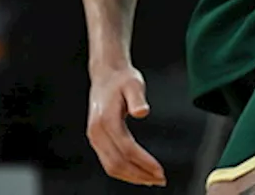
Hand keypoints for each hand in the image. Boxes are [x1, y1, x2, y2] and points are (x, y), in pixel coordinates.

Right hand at [87, 65, 166, 186]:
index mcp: (105, 120)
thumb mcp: (134, 84)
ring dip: (132, 177)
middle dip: (139, 174)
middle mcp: (96, 132)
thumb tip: (143, 112)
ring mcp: (94, 138)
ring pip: (111, 167)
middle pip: (117, 163)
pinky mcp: (97, 140)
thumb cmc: (122, 79)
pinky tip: (139, 173)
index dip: (144, 162)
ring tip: (151, 180)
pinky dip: (124, 172)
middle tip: (160, 179)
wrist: (106, 75)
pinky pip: (108, 162)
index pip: (126, 149)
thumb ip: (137, 98)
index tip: (160, 170)